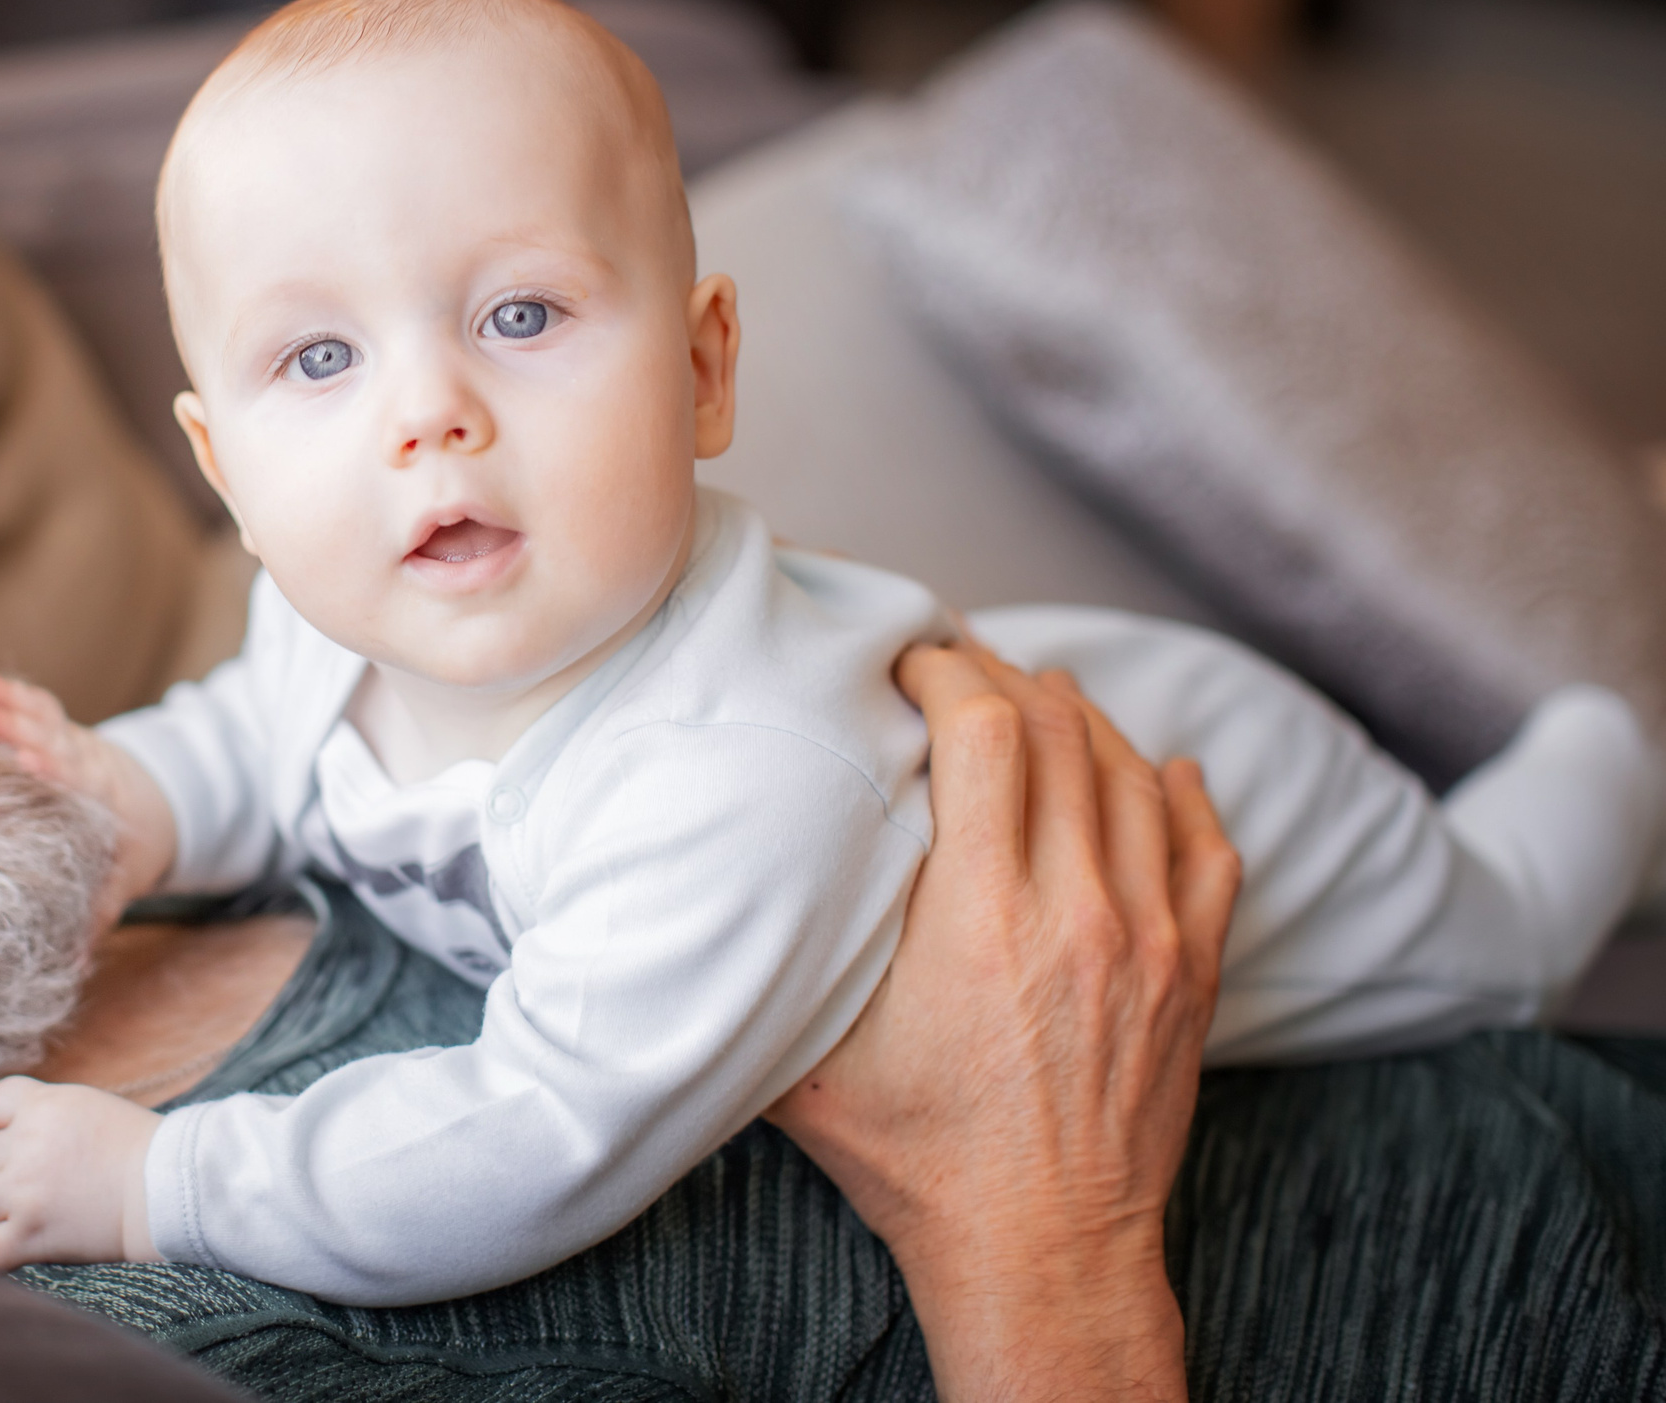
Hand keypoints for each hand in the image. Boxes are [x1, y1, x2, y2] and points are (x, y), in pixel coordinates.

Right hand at [0, 665, 178, 917]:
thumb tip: (72, 967)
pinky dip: (8, 690)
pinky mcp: (56, 728)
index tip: (31, 758)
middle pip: (51, 736)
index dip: (55, 767)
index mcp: (100, 795)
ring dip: (8, 697)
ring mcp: (69, 739)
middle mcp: (85, 759)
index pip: (75, 777)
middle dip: (18, 724)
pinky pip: (33, 703)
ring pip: (40, 712)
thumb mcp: (124, 882)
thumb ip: (98, 917)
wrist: (160, 800)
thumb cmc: (135, 844)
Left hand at [0, 1077, 164, 1268]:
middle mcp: (29, 1144)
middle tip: (35, 1188)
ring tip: (21, 1217)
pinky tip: (8, 1249)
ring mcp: (26, 1191)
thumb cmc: (142, 1152)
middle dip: (1, 1173)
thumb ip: (44, 1116)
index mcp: (45, 1106)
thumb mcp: (90, 1109)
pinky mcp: (31, 1235)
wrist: (174, 1189)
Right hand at [766, 639, 1241, 1402]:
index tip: (910, 663)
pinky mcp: (1197, 973)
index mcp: (983, 916)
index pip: (985, 730)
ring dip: (1083, 722)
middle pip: (1061, 731)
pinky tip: (1159, 768)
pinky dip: (1181, 792)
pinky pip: (1208, 846)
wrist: (1042, 1254)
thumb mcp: (810, 1061)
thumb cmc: (918, 1162)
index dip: (946, 670)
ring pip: (1135, 774)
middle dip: (1005, 677)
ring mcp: (1153, 938)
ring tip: (1039, 702)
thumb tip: (708, 882)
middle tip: (961, 667)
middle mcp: (1080, 910)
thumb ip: (775, 963)